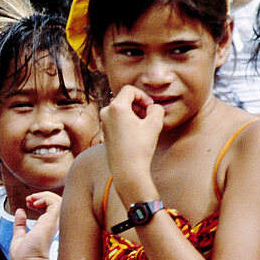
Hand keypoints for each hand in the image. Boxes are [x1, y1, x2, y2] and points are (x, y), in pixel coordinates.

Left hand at [10, 192, 61, 259]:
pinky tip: (35, 203)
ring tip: (31, 199)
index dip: (40, 202)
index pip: (50, 210)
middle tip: (29, 199)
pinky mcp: (53, 223)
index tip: (27, 203)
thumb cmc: (24, 259)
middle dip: (42, 196)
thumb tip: (20, 211)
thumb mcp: (19, 237)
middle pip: (56, 204)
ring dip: (44, 196)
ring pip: (59, 201)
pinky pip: (56, 202)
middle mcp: (53, 226)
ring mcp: (55, 224)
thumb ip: (20, 225)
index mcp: (46, 229)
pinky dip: (45, 198)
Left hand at [100, 85, 162, 200]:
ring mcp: (103, 122)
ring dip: (134, 113)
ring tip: (144, 126)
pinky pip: (117, 119)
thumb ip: (156, 109)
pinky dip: (127, 121)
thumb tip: (152, 107)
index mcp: (115, 107)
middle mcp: (105, 112)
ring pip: (121, 109)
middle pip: (124, 99)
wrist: (127, 169)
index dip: (143, 96)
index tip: (151, 107)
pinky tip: (136, 133)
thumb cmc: (140, 147)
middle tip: (149, 116)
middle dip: (138, 105)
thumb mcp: (154, 124)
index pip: (129, 90)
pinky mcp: (104, 131)